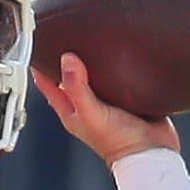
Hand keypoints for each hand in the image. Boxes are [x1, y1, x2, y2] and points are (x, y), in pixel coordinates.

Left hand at [33, 52, 180, 166]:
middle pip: (70, 77)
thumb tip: (67, 60)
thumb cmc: (119, 143)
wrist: (152, 151)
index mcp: (71, 110)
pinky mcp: (126, 98)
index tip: (38, 46)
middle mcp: (86, 105)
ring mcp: (106, 101)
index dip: (41, 65)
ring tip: (91, 41)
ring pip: (94, 75)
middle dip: (66, 59)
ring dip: (93, 61)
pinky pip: (118, 78)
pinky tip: (120, 56)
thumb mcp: (91, 113)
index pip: (48, 84)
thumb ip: (77, 88)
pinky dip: (116, 67)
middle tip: (66, 37)